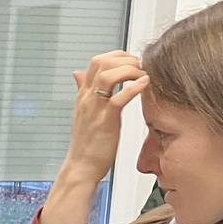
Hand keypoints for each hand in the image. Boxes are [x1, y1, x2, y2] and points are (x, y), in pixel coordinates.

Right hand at [40, 52, 149, 223]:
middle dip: (126, 59)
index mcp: (83, 94)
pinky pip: (119, 98)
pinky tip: (145, 85)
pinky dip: (134, 88)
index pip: (97, 61)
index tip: (132, 62)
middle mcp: (88, 98)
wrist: (82, 167)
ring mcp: (96, 108)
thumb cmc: (86, 143)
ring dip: (130, 70)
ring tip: (142, 76)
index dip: (117, 56)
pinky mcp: (106, 121)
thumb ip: (82, 90)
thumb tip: (77, 73)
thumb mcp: (82, 112)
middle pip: (102, 62)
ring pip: (109, 75)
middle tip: (140, 68)